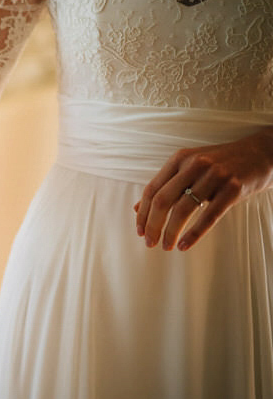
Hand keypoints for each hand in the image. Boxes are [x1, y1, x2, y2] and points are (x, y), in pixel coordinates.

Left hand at [134, 129, 272, 250]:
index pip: (152, 189)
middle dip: (152, 225)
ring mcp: (214, 176)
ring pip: (183, 210)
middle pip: (162, 200)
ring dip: (170, 232)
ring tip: (166, 246)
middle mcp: (194, 165)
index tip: (140, 231)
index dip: (143, 213)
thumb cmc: (221, 164)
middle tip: (149, 242)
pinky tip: (184, 245)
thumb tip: (138, 208)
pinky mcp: (233, 188)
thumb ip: (166, 185)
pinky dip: (193, 234)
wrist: (261, 153)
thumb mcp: (190, 168)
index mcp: (179, 159)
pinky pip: (209, 216)